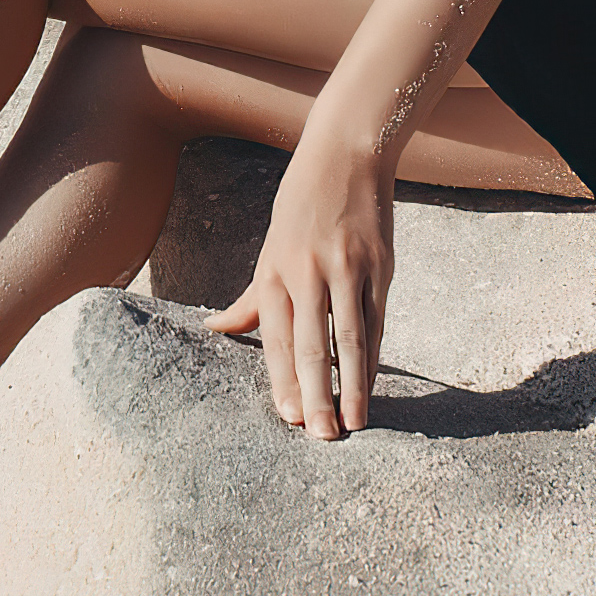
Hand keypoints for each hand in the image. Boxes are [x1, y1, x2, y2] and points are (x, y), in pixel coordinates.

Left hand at [206, 133, 395, 437]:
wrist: (343, 158)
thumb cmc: (299, 210)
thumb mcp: (268, 251)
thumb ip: (250, 299)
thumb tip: (215, 330)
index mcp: (274, 272)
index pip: (278, 339)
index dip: (284, 381)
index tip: (290, 418)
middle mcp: (307, 272)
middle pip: (313, 345)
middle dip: (317, 395)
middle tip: (323, 437)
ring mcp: (346, 269)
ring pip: (351, 338)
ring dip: (354, 384)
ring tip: (357, 421)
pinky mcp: (379, 266)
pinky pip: (377, 320)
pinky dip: (375, 355)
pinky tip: (373, 381)